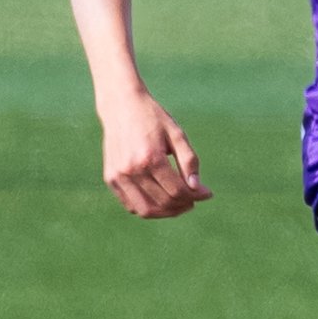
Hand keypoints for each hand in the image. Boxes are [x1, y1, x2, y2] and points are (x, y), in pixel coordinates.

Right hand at [98, 86, 211, 217]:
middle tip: (194, 200)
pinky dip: (147, 207)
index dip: (195, 196)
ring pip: (145, 210)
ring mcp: (119, 176)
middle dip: (183, 205)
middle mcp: (132, 169)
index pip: (177, 190)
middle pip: (163, 202)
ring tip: (179, 204)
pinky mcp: (110, 178)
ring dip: (166, 212)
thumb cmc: (153, 118)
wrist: (121, 105)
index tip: (207, 193)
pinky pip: (130, 204)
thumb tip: (198, 189)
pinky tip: (160, 199)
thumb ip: (189, 161)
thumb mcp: (176, 134)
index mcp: (151, 158)